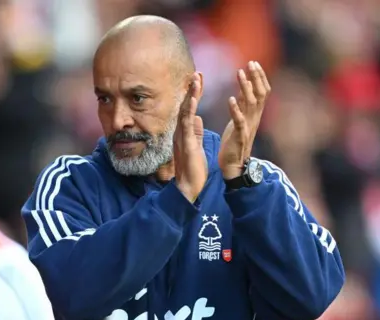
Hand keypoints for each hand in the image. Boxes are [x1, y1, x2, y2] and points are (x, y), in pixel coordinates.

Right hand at [174, 73, 206, 202]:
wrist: (189, 186)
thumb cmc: (193, 168)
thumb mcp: (196, 145)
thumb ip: (196, 131)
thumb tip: (198, 118)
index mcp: (185, 131)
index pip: (190, 108)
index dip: (194, 94)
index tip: (198, 79)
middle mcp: (181, 131)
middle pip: (186, 106)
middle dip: (191, 89)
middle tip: (196, 73)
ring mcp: (182, 137)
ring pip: (185, 111)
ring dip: (190, 95)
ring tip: (195, 80)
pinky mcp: (186, 144)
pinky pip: (187, 125)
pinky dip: (190, 111)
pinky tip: (193, 100)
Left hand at [218, 61, 270, 178]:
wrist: (232, 165)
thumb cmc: (234, 141)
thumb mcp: (240, 118)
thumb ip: (243, 103)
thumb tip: (245, 85)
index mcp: (254, 114)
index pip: (262, 92)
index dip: (260, 77)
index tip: (253, 63)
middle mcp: (254, 119)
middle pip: (260, 94)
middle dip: (256, 78)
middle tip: (250, 63)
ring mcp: (248, 127)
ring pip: (251, 104)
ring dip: (245, 87)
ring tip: (239, 73)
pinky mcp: (239, 136)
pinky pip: (240, 121)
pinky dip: (236, 110)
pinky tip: (230, 99)